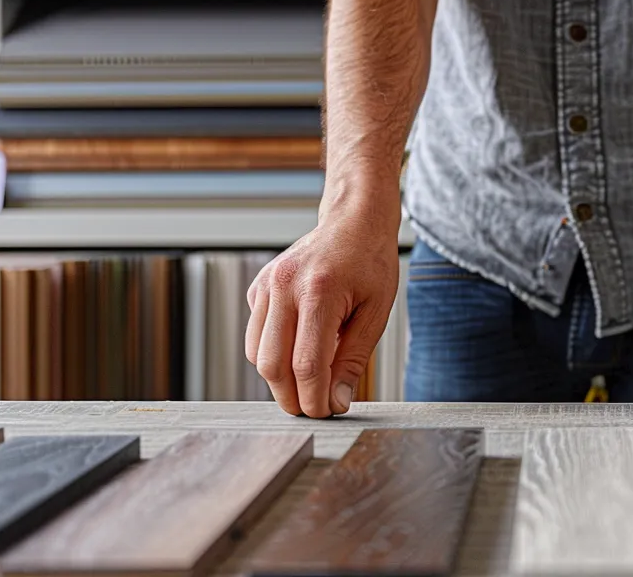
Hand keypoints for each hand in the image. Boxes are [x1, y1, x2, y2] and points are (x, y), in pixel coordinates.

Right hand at [245, 212, 397, 417]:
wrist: (353, 221)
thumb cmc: (370, 263)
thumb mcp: (376, 312)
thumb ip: (353, 359)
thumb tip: (336, 401)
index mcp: (320, 291)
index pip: (306, 364)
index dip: (314, 398)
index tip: (327, 412)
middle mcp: (285, 286)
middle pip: (272, 364)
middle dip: (291, 397)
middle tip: (313, 408)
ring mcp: (266, 285)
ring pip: (256, 353)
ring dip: (279, 378)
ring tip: (308, 382)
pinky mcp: (258, 287)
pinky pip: (256, 335)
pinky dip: (273, 352)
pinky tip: (299, 346)